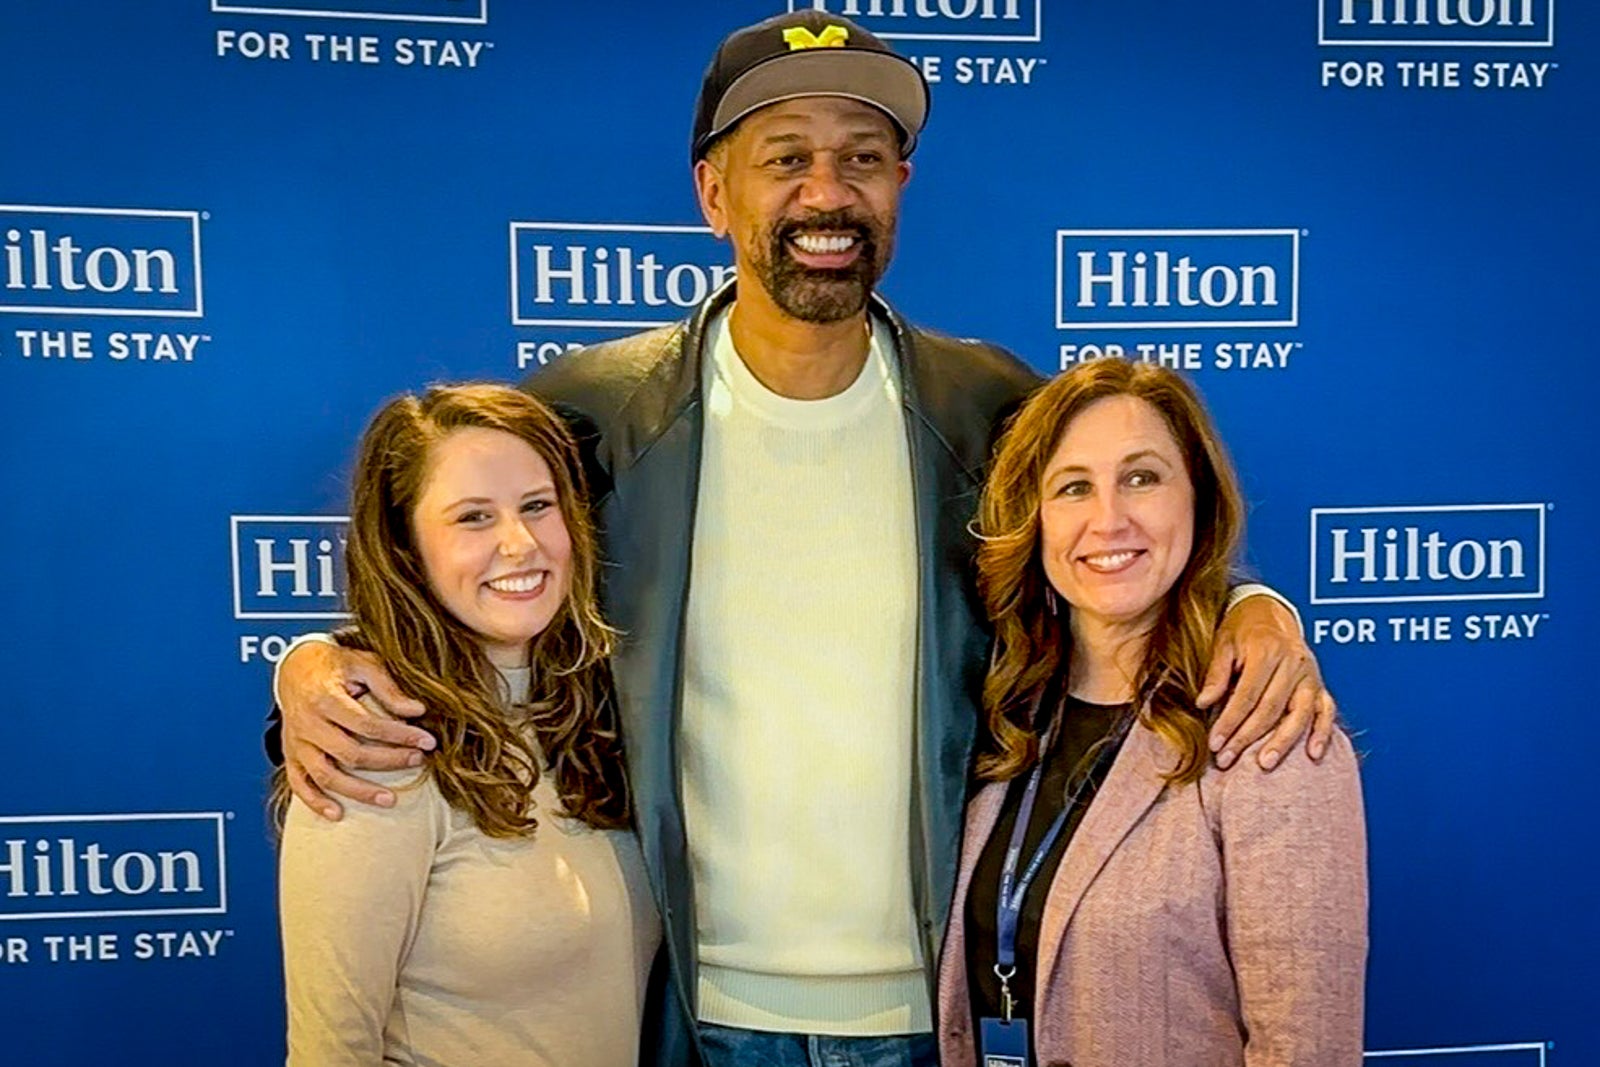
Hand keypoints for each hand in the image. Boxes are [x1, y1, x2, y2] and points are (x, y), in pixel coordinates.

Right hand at [279, 641, 433, 819]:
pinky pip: (298, 784)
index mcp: (325, 698)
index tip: (428, 741)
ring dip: (358, 791)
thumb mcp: (363, 664)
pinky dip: (315, 802)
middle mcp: (307, 724)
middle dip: (389, 761)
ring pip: (326, 775)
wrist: (295, 666)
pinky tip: (338, 813)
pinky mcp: (290, 755)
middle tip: (418, 761)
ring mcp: (296, 742)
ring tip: (390, 800)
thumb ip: (388, 688)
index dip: (400, 735)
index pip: (368, 724)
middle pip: (350, 753)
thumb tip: (417, 710)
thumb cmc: (335, 665)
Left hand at [1198, 595, 1335, 771]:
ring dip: (1283, 742)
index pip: (1246, 695)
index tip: (1215, 743)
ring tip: (1265, 764)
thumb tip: (1203, 703)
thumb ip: (1216, 673)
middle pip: (1271, 708)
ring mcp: (1310, 675)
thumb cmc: (1242, 629)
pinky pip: (1326, 711)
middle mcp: (1293, 663)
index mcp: (1267, 651)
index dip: (1230, 721)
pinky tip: (1313, 754)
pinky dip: (1322, 733)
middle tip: (1228, 759)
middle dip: (1248, 737)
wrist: (1269, 611)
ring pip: (1300, 714)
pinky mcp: (1320, 685)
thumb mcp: (1223, 642)